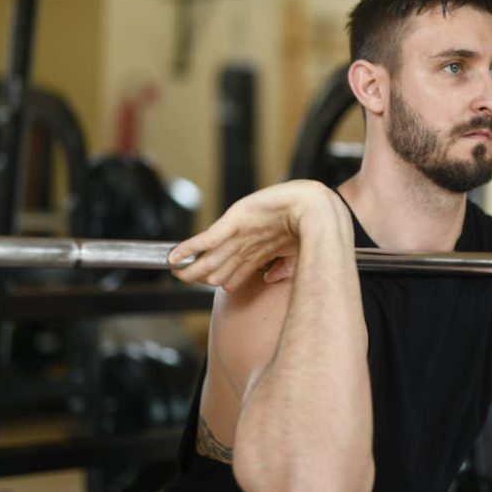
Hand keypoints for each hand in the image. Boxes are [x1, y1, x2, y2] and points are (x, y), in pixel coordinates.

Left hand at [168, 180, 330, 289]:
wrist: (317, 210)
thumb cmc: (314, 228)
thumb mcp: (296, 252)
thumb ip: (284, 266)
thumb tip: (271, 277)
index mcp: (258, 247)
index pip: (231, 266)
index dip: (215, 276)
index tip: (205, 282)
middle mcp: (246, 240)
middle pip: (214, 262)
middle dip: (196, 274)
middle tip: (181, 278)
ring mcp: (239, 232)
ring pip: (206, 257)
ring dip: (189, 268)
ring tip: (176, 274)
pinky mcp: (234, 221)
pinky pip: (205, 240)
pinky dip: (188, 249)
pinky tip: (174, 257)